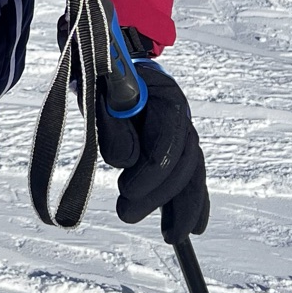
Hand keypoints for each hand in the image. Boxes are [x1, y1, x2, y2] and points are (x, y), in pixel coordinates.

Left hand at [97, 33, 208, 242]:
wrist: (104, 57)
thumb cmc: (97, 75)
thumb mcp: (96, 93)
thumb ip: (111, 123)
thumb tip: (126, 159)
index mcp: (163, 94)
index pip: (170, 137)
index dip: (153, 169)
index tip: (126, 190)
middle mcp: (179, 113)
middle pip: (184, 160)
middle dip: (160, 194)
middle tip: (126, 213)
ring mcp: (180, 130)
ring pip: (192, 173)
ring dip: (182, 207)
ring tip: (171, 235)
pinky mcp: (174, 148)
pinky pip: (192, 178)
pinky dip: (195, 204)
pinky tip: (195, 228)